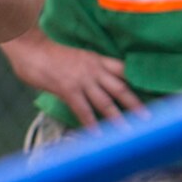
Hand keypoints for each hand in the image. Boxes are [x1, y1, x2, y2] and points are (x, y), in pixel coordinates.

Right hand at [4, 25, 143, 126]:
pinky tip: (97, 135)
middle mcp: (94, 69)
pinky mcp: (68, 89)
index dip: (137, 82)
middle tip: (149, 118)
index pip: (123, 70)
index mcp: (97, 60)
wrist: (30, 46)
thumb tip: (92, 84)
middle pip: (121, 88)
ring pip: (106, 101)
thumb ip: (87, 70)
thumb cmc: (48, 53)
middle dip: (135, 103)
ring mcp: (81, 79)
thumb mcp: (75, 57)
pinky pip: (83, 109)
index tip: (151, 93)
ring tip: (129, 132)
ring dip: (118, 118)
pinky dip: (91, 123)